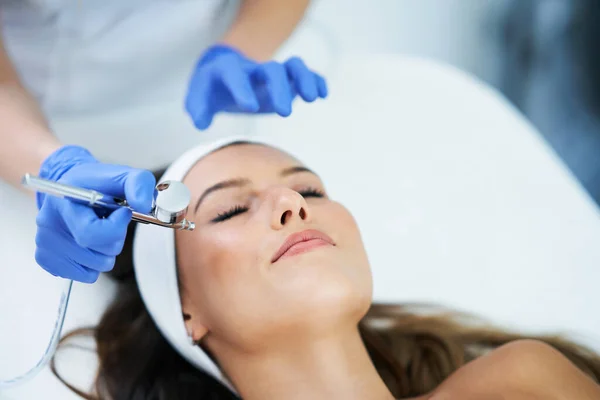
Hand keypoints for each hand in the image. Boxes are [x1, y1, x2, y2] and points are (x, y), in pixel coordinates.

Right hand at [34, 145, 155, 282]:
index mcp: (63, 202)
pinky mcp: (48, 260)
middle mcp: (49, 224)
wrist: (71, 187)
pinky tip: (89, 243)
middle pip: (99, 254)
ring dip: (106, 251)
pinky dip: (94, 263)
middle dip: (115, 239)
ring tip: (99, 230)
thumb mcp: (122, 175)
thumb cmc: (97, 184)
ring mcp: (45, 244)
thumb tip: (143, 204)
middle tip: (110, 221)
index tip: (122, 213)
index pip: (91, 233)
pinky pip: (87, 275)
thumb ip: (138, 183)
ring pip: (96, 267)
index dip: (116, 227)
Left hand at [185, 45, 327, 129]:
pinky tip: (323, 94)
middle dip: (278, 89)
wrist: (225, 74)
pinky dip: (316, 80)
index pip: (235, 74)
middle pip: (271, 69)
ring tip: (312, 98)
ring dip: (304, 79)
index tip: (249, 107)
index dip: (242, 88)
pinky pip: (305, 74)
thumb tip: (201, 123)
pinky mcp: (286, 81)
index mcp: (228, 71)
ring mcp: (272, 74)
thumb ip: (197, 109)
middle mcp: (254, 70)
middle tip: (283, 113)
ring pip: (292, 66)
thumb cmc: (211, 90)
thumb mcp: (198, 98)